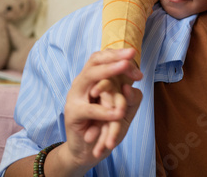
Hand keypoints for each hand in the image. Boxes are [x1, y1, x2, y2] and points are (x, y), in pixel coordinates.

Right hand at [63, 49, 142, 168]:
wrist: (87, 151)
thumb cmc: (107, 127)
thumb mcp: (124, 112)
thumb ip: (131, 99)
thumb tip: (131, 87)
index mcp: (94, 79)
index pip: (104, 58)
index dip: (118, 55)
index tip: (134, 55)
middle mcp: (82, 83)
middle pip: (95, 62)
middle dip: (114, 59)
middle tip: (129, 59)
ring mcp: (75, 96)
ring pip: (90, 78)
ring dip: (108, 75)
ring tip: (124, 80)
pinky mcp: (72, 114)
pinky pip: (89, 109)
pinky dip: (104, 111)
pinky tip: (117, 113)